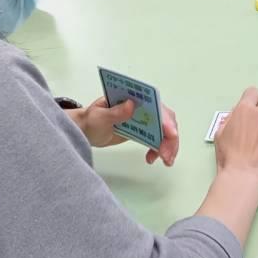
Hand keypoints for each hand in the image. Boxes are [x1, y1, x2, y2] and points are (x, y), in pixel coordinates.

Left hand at [65, 97, 179, 166]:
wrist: (86, 131)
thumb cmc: (91, 119)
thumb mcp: (99, 116)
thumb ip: (114, 112)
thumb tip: (131, 104)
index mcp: (133, 97)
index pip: (155, 105)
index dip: (165, 118)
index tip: (170, 133)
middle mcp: (143, 107)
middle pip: (165, 119)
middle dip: (170, 137)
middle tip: (166, 154)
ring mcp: (145, 120)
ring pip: (165, 131)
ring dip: (169, 146)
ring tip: (166, 160)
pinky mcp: (143, 132)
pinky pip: (158, 140)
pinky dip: (160, 150)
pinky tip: (152, 158)